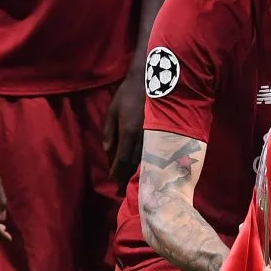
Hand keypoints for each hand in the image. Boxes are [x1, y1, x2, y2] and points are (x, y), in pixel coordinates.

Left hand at [103, 71, 144, 192]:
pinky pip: (155, 153)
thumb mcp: (112, 110)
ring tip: (134, 184)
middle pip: (134, 164)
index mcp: (128, 131)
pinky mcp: (162, 134)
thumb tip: (108, 151)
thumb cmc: (128, 94)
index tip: (113, 181)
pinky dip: (148, 164)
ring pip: (146, 161)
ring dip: (139, 174)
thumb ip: (109, 132)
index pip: (122, 158)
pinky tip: (146, 170)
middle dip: (127, 178)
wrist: (151, 80)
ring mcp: (155, 136)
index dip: (117, 172)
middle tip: (123, 190)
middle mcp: (142, 137)